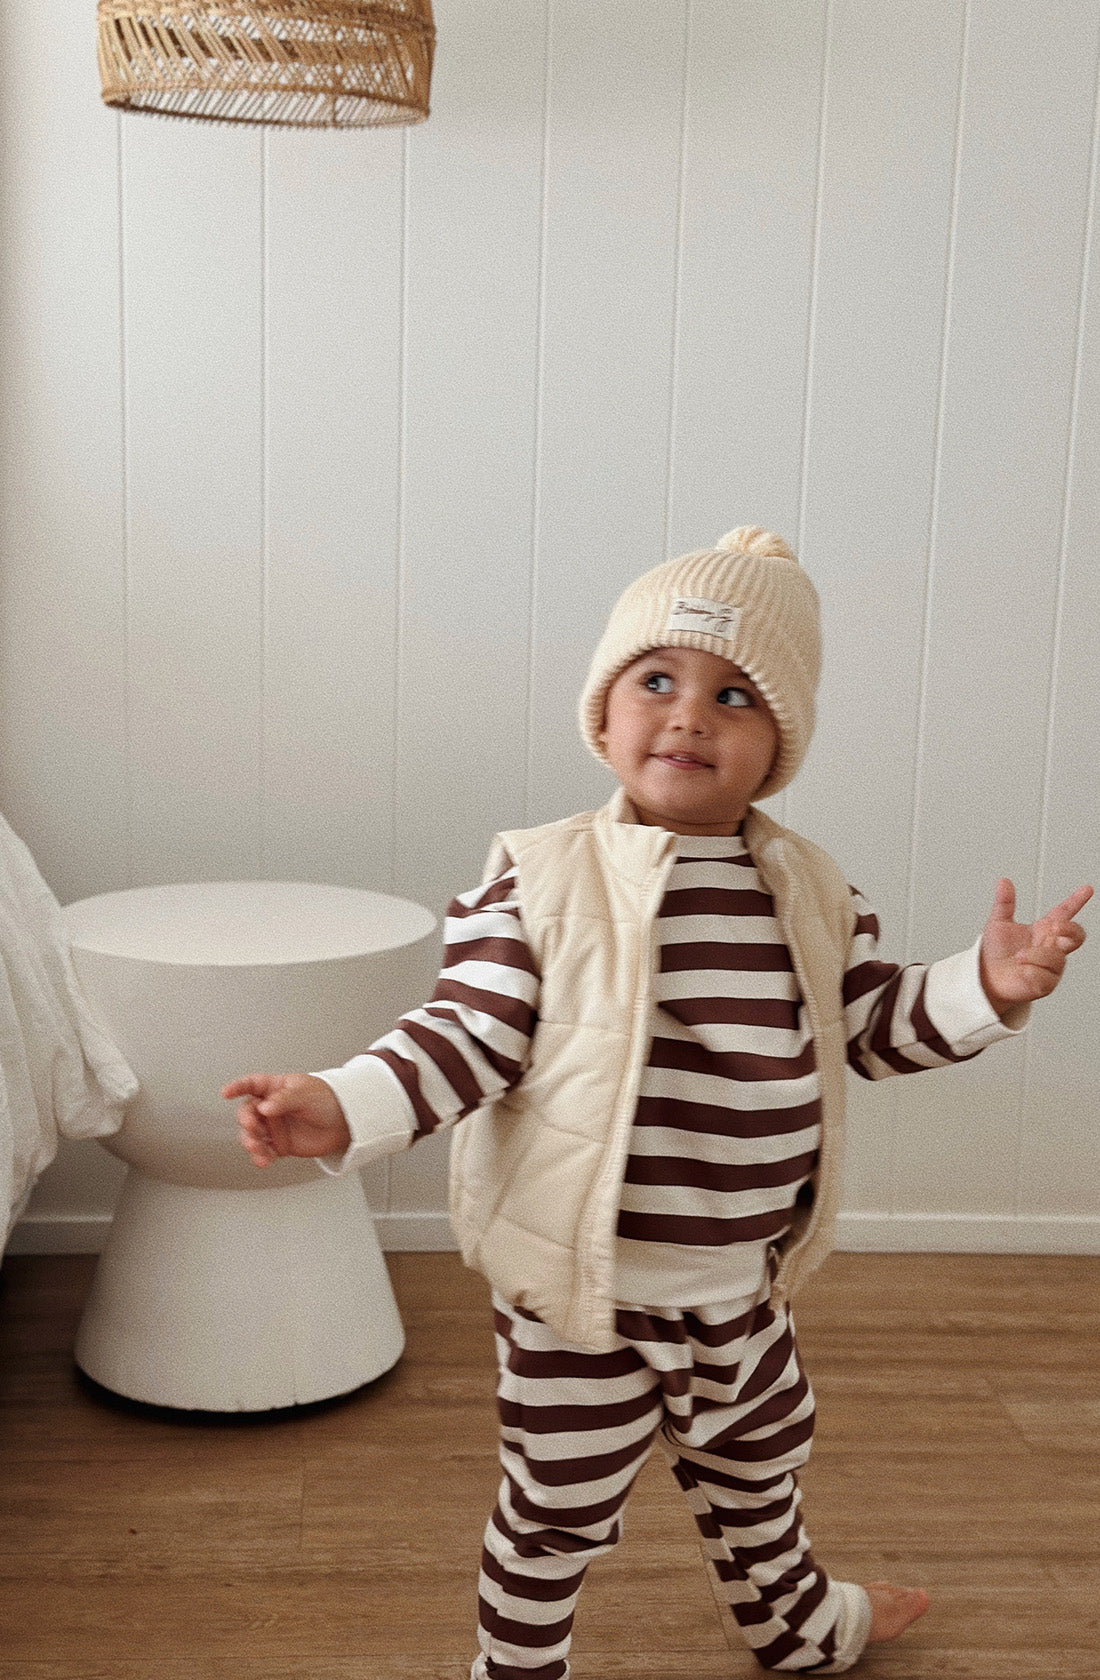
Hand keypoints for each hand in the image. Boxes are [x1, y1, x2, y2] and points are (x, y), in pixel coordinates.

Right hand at [222, 1072, 350, 1166]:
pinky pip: (264, 1151)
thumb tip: (265, 1106)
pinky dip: (261, 1157)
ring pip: (252, 1134)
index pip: (253, 1085)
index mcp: (276, 1088)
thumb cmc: (329, 1100)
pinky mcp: (280, 1145)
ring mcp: (275, 1127)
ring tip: (258, 1148)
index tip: (226, 1093)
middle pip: (248, 1112)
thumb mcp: (306, 1094)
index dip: (238, 1087)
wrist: (346, 1123)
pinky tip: (264, 1160)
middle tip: (252, 1127)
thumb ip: (284, 1100)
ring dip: (250, 1142)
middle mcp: (272, 1108)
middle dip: (246, 1120)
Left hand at [979, 879, 1091, 1016]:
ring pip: (1057, 958)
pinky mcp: (1045, 984)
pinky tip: (1022, 971)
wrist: (987, 977)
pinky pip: (1046, 978)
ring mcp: (1051, 966)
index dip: (1076, 901)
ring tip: (1019, 957)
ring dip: (1037, 956)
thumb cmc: (996, 953)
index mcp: (1043, 929)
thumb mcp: (998, 924)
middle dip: (1069, 929)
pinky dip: (1032, 972)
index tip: (1087, 889)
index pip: (1065, 913)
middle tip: (1053, 927)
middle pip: (1076, 936)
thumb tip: (1004, 882)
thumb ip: (1004, 903)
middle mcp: (1050, 947)